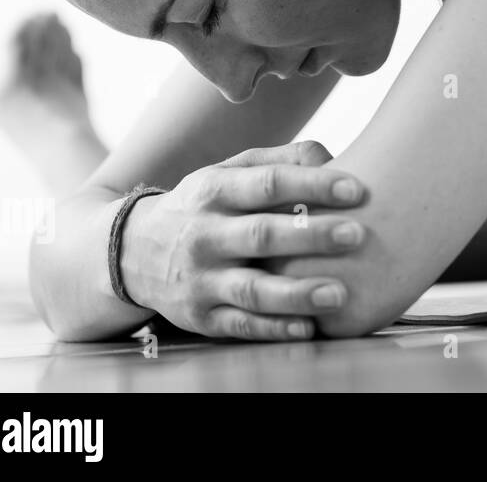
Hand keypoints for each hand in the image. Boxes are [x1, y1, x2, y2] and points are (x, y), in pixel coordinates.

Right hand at [119, 141, 367, 340]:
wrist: (129, 252)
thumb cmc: (206, 205)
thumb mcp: (229, 172)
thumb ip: (280, 161)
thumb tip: (331, 156)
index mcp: (215, 191)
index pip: (267, 184)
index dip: (312, 186)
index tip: (356, 189)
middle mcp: (204, 234)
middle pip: (261, 235)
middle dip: (311, 236)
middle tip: (358, 234)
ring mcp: (200, 279)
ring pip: (251, 289)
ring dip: (296, 294)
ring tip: (339, 293)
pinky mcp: (200, 317)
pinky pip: (240, 325)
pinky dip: (274, 328)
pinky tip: (309, 328)